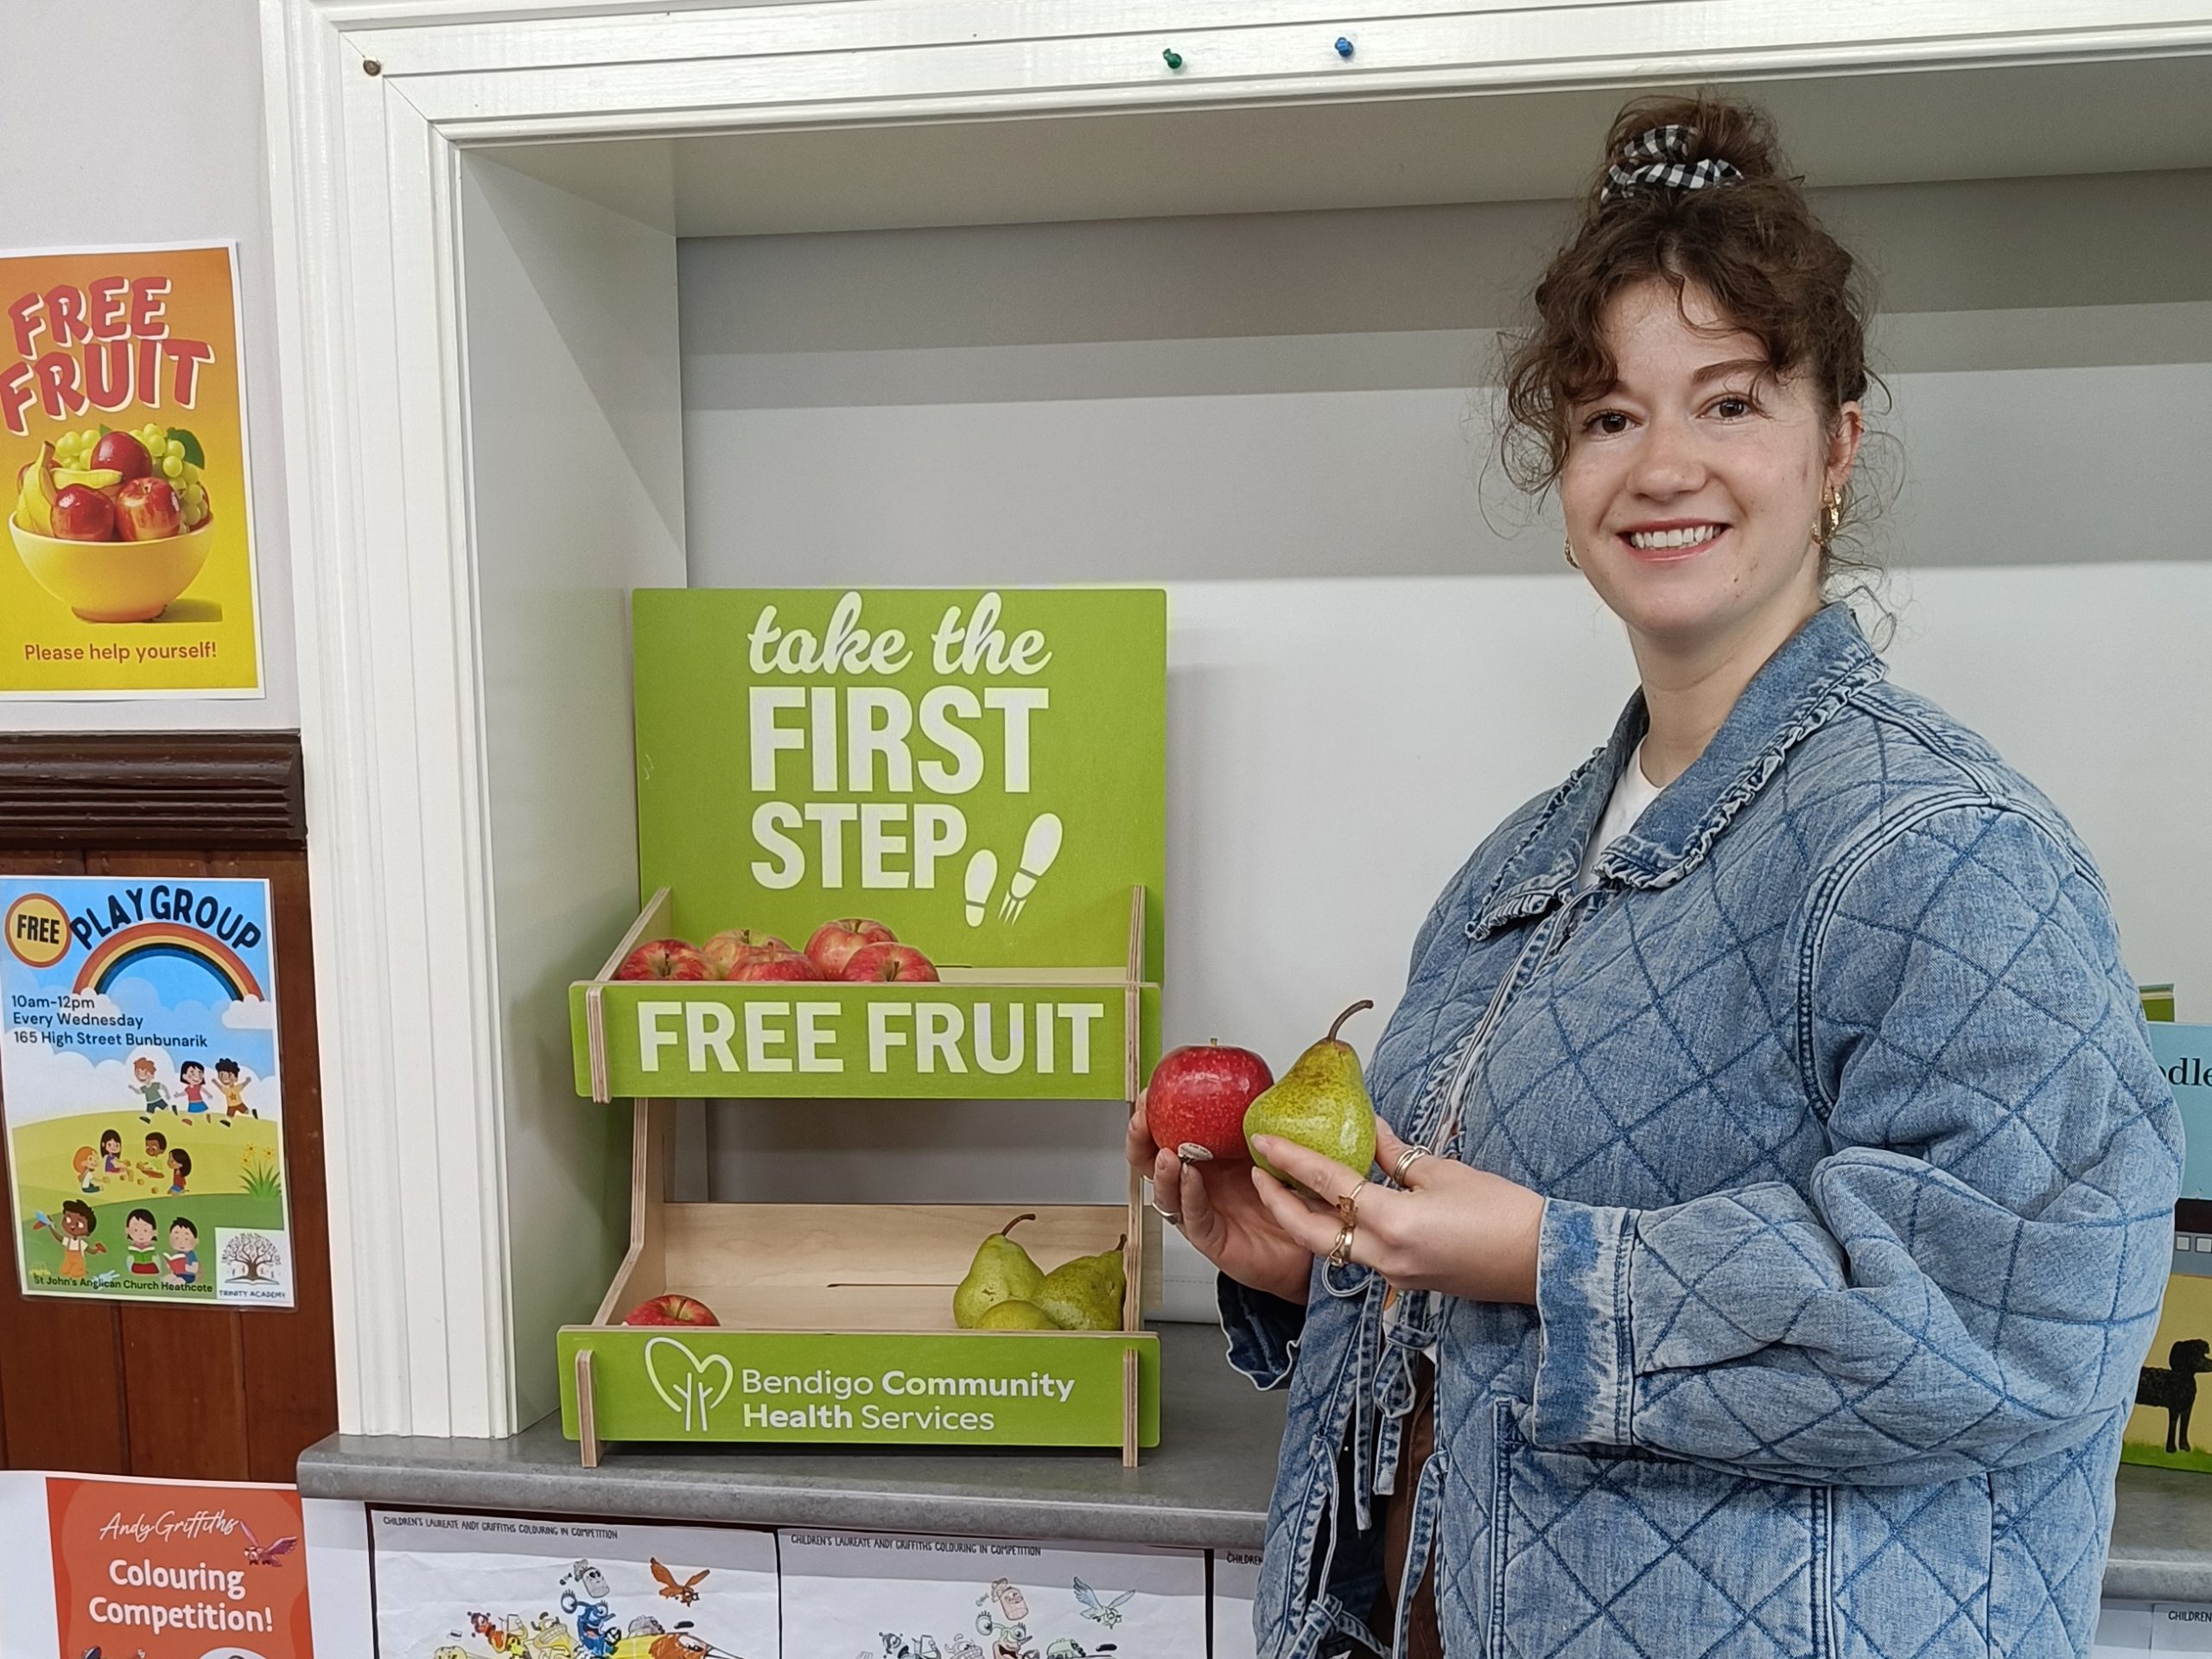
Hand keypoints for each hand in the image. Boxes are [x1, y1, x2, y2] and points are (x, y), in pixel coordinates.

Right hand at [1127, 1091, 1310, 1304]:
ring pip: (1166, 1192)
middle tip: (1143, 1120)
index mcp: (1209, 1157)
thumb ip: (1257, 1119)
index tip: (1151, 1094)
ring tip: (1166, 1154)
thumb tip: (1253, 1081)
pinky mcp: (1212, 1237)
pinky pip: (1193, 1217)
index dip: (1153, 1115)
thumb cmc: (1291, 1196)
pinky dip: (1189, 1195)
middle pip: (1152, 1162)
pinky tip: (1189, 1178)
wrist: (1311, 1239)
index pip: (1167, 1133)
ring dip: (1162, 1171)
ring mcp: (1201, 1210)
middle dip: (1141, 1139)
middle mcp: (1199, 1184)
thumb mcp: (1272, 1146)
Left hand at [1248, 1120, 1545, 1304]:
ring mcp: (1394, 1274)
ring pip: (1332, 1247)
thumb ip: (1397, 1155)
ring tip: (1290, 1188)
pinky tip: (1341, 1208)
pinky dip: (1343, 1230)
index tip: (1262, 1140)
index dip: (1291, 1159)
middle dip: (1278, 1203)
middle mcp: (1385, 1255)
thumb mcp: (1445, 1172)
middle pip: (1311, 1231)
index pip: (1328, 1184)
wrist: (1542, 1262)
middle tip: (1259, 1173)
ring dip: (1306, 1219)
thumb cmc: (1504, 1214)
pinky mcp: (1407, 1281)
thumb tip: (1372, 1130)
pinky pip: (1361, 1253)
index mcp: (1394, 1222)